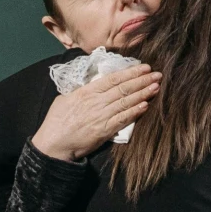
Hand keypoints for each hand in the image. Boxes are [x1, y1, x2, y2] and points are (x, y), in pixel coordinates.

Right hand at [32, 63, 158, 160]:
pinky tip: (145, 105)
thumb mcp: (65, 99)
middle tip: (158, 75)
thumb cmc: (56, 121)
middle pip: (123, 88)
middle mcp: (96, 102)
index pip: (113, 78)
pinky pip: (122, 119)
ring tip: (156, 87)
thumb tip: (93, 85)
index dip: (131, 72)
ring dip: (143, 93)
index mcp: (86, 91)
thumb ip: (81, 91)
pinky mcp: (103, 131)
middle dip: (142, 80)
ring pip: (125, 101)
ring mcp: (100, 116)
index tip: (144, 67)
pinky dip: (134, 112)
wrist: (53, 143)